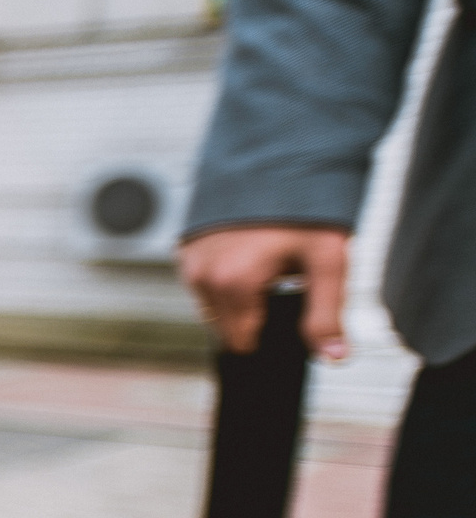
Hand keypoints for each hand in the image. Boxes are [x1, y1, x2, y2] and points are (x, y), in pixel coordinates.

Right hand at [177, 225, 351, 357]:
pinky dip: (223, 280)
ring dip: (237, 299)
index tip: (288, 317)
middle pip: (225, 328)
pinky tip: (249, 258)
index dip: (269, 339)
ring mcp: (189, 261)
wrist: (278, 159)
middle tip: (283, 284)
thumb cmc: (306, 209)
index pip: (242, 343)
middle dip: (253, 317)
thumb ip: (326, 315)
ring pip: (212, 307)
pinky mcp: (185, 248)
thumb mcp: (328, 262)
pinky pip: (202, 283)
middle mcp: (202, 275)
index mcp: (233, 284)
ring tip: (268, 268)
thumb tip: (333, 358)